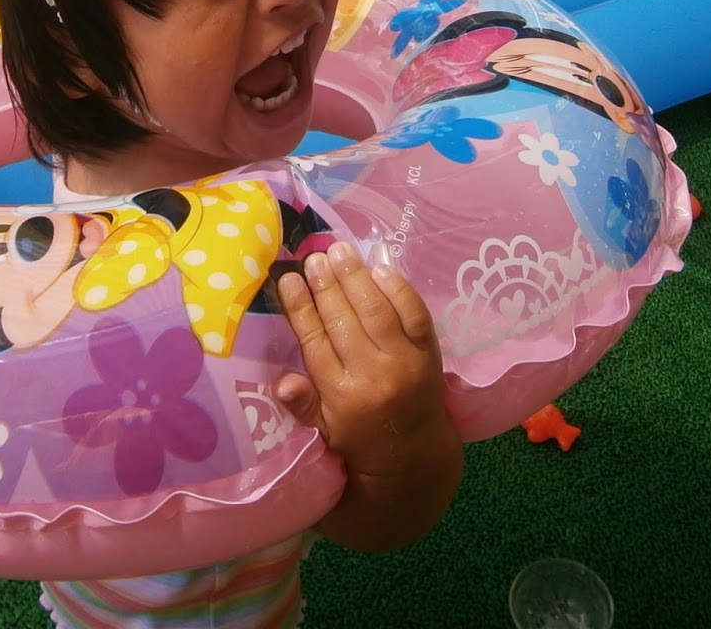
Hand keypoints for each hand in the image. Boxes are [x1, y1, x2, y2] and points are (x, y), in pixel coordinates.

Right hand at [274, 241, 462, 550]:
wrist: (415, 457)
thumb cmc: (359, 440)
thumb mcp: (323, 431)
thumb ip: (303, 404)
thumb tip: (280, 383)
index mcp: (341, 398)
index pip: (315, 342)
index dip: (300, 307)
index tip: (287, 279)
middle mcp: (373, 377)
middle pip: (344, 321)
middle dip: (326, 285)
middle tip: (313, 256)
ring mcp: (405, 364)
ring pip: (377, 312)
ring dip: (357, 278)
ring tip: (340, 252)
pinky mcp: (429, 356)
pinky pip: (415, 314)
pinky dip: (399, 288)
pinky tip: (380, 267)